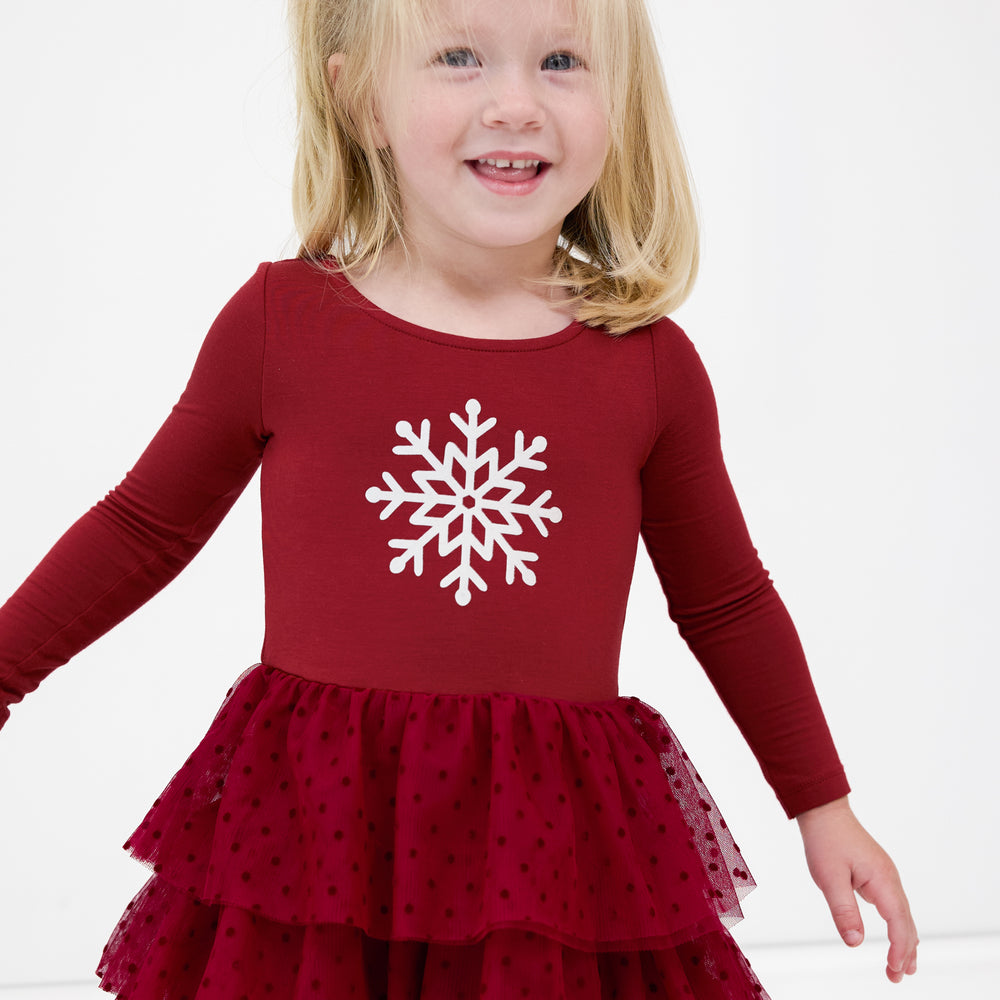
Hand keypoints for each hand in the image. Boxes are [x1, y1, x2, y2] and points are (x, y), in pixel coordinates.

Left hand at [796, 796, 917, 982]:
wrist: (824, 811)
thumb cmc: (825, 841)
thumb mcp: (829, 878)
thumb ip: (844, 911)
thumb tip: (856, 943)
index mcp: (882, 880)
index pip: (899, 923)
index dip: (898, 949)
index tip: (893, 969)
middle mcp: (890, 879)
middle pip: (906, 922)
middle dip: (905, 952)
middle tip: (898, 977)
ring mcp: (885, 876)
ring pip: (902, 915)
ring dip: (904, 941)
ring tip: (903, 967)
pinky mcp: (878, 874)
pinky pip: (894, 905)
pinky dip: (898, 926)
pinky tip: (896, 937)